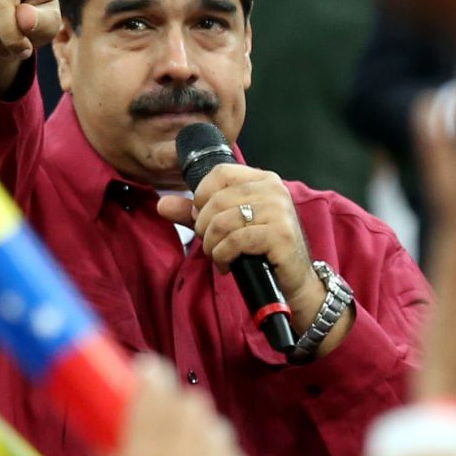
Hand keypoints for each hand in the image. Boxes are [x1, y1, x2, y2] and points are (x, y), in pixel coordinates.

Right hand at [101, 355, 253, 455]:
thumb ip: (111, 453)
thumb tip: (105, 416)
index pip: (156, 389)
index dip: (151, 376)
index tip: (145, 373)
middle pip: (189, 402)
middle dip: (174, 406)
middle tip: (160, 418)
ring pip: (214, 424)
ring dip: (198, 431)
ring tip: (182, 452)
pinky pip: (230, 454)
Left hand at [157, 165, 350, 350]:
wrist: (293, 282)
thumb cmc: (261, 251)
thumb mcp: (226, 227)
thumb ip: (194, 213)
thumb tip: (162, 204)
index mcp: (263, 179)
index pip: (220, 173)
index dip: (202, 196)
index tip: (203, 218)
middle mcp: (274, 189)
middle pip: (217, 200)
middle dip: (204, 228)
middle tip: (212, 245)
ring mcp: (279, 211)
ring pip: (222, 221)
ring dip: (212, 246)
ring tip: (220, 257)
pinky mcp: (280, 234)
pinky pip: (235, 241)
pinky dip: (223, 257)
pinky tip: (228, 266)